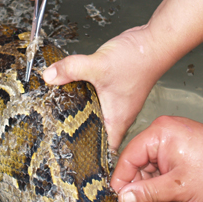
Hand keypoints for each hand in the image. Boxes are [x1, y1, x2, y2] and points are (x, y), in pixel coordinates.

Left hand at [43, 0, 202, 149]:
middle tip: (56, 138)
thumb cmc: (138, 60)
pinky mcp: (116, 88)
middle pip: (97, 133)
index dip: (89, 157)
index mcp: (117, 119)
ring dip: (81, 114)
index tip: (71, 160)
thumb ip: (71, 70)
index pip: (104, 150)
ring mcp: (118, 101)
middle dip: (79, 135)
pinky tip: (72, 91)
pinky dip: (85, 98)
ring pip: (97, 115)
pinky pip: (98, 99)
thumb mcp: (98, 66)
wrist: (154, 41)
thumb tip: (48, 77)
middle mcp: (119, 114)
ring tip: (58, 117)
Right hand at [110, 116, 202, 201]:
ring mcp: (170, 135)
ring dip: (152, 183)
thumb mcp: (178, 188)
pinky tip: (167, 193)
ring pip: (149, 162)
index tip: (119, 199)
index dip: (122, 180)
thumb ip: (147, 193)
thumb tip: (123, 199)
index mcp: (157, 133)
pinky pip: (161, 160)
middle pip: (138, 160)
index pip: (128, 157)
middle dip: (140, 184)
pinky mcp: (178, 142)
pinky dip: (162, 177)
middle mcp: (161, 130)